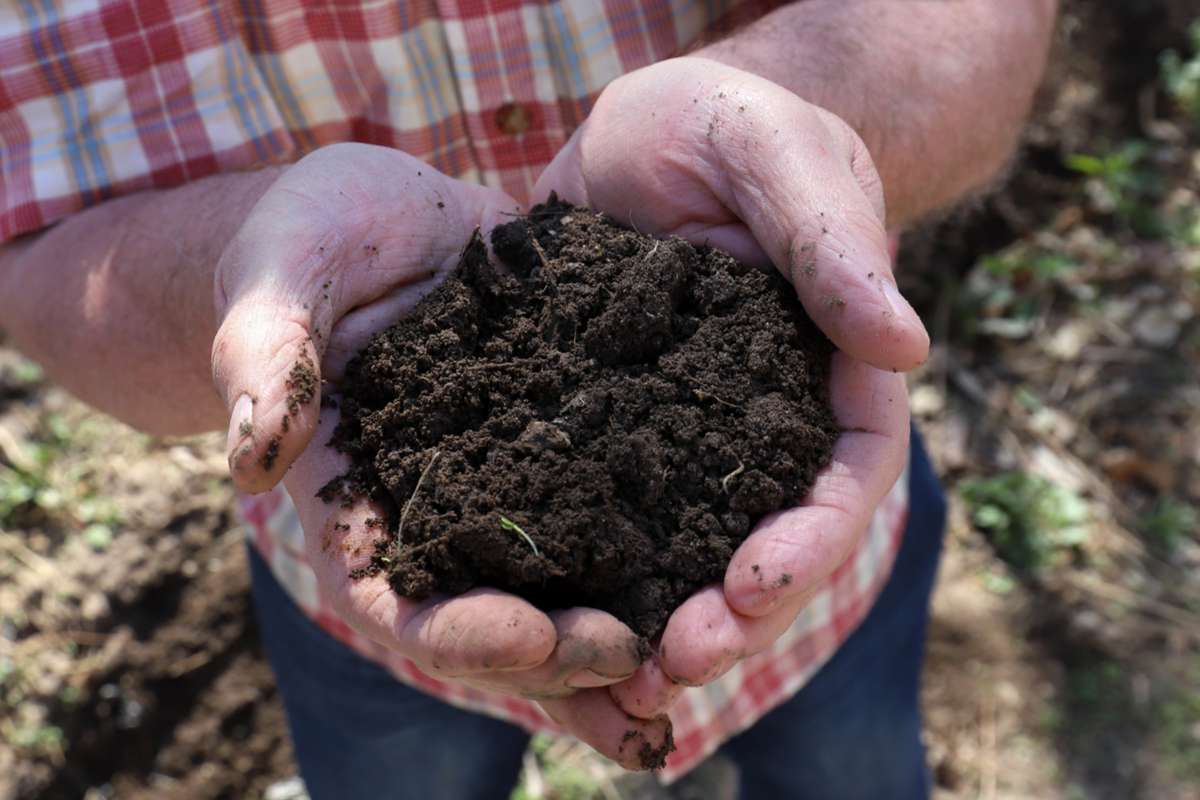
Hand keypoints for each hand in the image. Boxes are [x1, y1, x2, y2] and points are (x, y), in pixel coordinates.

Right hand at [212, 144, 670, 767]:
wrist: (395, 211)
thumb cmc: (314, 235)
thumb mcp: (284, 272)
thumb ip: (268, 353)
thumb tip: (254, 458)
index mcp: (364, 501)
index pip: (398, 601)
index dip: (460, 633)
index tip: (531, 635)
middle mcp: (445, 514)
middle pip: (497, 621)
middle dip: (565, 657)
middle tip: (642, 662)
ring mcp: (516, 485)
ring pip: (569, 590)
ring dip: (627, 647)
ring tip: (698, 668)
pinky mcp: (579, 441)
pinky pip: (623, 509)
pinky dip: (669, 553)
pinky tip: (733, 570)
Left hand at [534, 58, 920, 715]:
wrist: (649, 130)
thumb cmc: (734, 125)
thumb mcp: (780, 157)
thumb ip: (833, 240)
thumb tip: (905, 345)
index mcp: (828, 368)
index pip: (845, 470)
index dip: (812, 539)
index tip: (753, 585)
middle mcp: (764, 418)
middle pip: (770, 535)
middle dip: (735, 611)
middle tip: (678, 660)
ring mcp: (685, 430)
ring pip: (687, 541)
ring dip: (660, 611)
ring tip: (616, 670)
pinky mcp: (609, 425)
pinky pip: (603, 504)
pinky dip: (587, 562)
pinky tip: (542, 605)